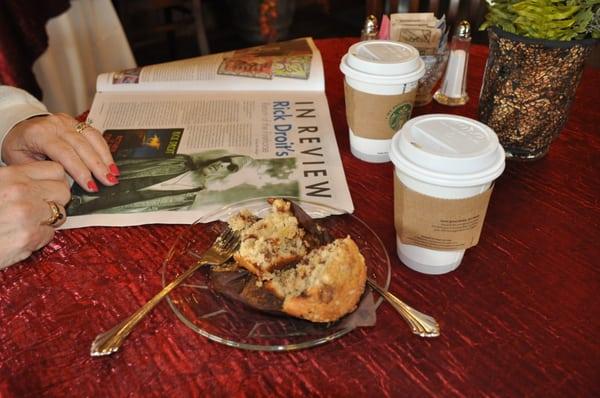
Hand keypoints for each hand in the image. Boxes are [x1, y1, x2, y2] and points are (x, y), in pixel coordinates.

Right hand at [0, 162, 69, 268]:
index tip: (48, 189)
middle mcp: (20, 192)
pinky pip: (50, 234)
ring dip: (48, 220)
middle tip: (40, 208)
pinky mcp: (29, 237)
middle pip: (64, 191)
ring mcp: (27, 215)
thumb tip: (42, 181)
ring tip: (27, 223)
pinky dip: (39, 237)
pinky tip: (20, 236)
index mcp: (10, 175)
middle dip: (56, 200)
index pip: (56, 170)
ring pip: (61, 213)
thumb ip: (14, 181)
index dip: (54, 181)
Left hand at [1, 113, 118, 191]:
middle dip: (98, 166)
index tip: (91, 186)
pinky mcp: (76, 122)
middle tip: (109, 182)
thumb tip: (67, 183)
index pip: (64, 153)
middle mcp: (55, 124)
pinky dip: (104, 149)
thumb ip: (44, 171)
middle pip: (82, 146)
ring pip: (92, 138)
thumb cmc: (19, 147)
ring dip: (105, 158)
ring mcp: (67, 121)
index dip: (80, 170)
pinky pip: (95, 134)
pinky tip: (111, 163)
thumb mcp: (22, 162)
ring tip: (114, 174)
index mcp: (39, 134)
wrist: (18, 128)